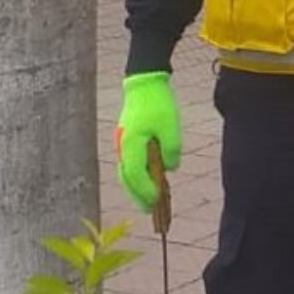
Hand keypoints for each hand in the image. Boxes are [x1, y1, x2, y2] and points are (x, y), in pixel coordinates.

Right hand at [115, 72, 180, 211]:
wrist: (144, 83)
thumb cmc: (158, 103)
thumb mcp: (171, 127)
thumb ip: (171, 150)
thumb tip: (170, 169)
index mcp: (131, 143)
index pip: (135, 174)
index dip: (145, 190)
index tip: (156, 201)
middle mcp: (122, 146)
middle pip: (127, 177)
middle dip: (138, 195)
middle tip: (149, 210)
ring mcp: (122, 142)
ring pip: (126, 171)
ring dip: (136, 187)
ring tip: (147, 200)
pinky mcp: (126, 139)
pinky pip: (129, 163)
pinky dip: (136, 175)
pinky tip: (147, 180)